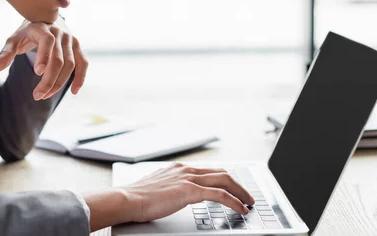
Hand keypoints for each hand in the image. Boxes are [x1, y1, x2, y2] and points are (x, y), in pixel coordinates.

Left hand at [0, 19, 87, 99]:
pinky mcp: (77, 47)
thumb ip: (6, 53)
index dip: (44, 56)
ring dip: (59, 83)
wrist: (45, 20)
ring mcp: (71, 40)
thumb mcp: (14, 40)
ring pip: (70, 65)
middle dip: (49, 80)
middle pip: (59, 59)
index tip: (37, 73)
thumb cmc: (27, 33)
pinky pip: (83, 63)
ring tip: (45, 95)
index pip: (47, 42)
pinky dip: (80, 77)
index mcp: (43, 28)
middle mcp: (60, 33)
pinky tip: (73, 91)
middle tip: (37, 95)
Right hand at [83, 163, 253, 231]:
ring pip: (224, 180)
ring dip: (240, 192)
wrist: (128, 199)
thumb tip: (176, 195)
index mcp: (178, 168)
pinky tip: (241, 209)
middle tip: (247, 196)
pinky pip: (220, 195)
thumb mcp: (158, 188)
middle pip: (221, 173)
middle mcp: (185, 169)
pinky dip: (234, 201)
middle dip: (237, 184)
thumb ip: (170, 188)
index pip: (209, 171)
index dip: (224, 179)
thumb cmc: (138, 198)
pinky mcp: (190, 190)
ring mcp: (188, 178)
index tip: (233, 188)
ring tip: (249, 202)